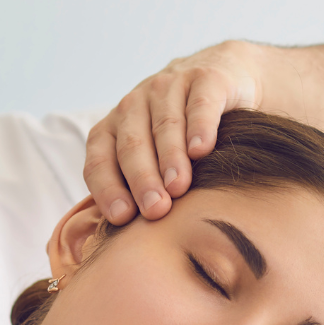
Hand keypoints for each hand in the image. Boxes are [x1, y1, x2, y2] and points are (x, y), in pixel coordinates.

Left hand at [84, 40, 265, 225]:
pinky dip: (199, 127)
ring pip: (165, 125)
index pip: (100, 159)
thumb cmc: (182, 136)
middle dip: (142, 179)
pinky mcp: (205, 78)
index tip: (122, 217)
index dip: (107, 187)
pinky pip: (199, 104)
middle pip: (132, 144)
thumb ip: (138, 191)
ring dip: (170, 158)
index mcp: (114, 127)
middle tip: (155, 210)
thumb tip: (129, 246)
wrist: (223, 79)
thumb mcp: (154, 158)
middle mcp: (135, 104)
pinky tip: (202, 150)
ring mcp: (169, 87)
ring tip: (178, 187)